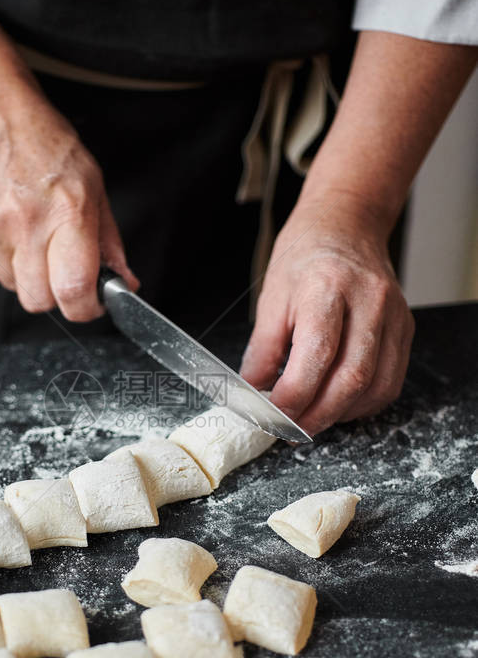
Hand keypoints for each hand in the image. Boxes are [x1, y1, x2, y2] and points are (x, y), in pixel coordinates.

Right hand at [0, 80, 137, 320]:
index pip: (73, 289)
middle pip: (37, 300)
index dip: (84, 307)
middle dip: (52, 293)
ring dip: (23, 271)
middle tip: (57, 266)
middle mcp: (25, 222)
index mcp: (67, 213)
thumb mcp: (93, 188)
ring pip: (10, 285)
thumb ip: (109, 242)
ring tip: (27, 232)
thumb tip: (125, 284)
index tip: (88, 303)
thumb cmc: (48, 149)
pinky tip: (4, 226)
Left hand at [240, 194, 414, 436]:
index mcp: (327, 287)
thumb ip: (262, 351)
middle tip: (290, 431)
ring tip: (312, 419)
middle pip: (351, 378)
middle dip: (318, 415)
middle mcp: (368, 301)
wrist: (345, 226)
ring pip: (376, 386)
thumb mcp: (271, 298)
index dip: (293, 396)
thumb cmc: (305, 258)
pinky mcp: (405, 329)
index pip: (315, 356)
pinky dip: (363, 403)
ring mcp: (393, 316)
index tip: (272, 414)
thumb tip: (252, 395)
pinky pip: (390, 381)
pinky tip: (338, 403)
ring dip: (341, 414)